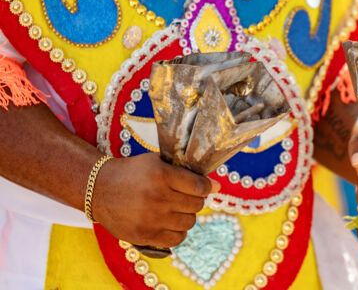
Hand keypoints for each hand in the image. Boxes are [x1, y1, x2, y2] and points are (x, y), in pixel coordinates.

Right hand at [92, 153, 219, 247]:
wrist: (99, 189)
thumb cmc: (132, 173)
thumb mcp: (156, 162)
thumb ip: (184, 171)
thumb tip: (215, 186)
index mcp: (162, 175)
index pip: (199, 186)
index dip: (208, 186)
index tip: (208, 186)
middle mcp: (158, 197)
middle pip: (197, 204)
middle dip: (195, 199)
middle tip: (185, 196)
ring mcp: (152, 218)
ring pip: (190, 222)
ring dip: (186, 215)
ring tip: (175, 208)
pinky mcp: (146, 235)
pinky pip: (177, 239)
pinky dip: (178, 231)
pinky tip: (169, 222)